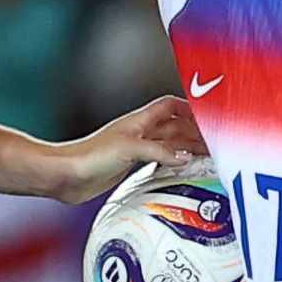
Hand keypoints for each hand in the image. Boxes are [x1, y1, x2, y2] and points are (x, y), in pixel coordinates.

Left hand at [47, 95, 207, 199]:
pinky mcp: (129, 165)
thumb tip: (186, 157)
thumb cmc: (89, 156)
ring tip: (205, 156)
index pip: (171, 106)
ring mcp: (135, 148)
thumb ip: (161, 151)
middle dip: (194, 132)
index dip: (190, 109)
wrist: (66, 175)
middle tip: (214, 143)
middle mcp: (139, 132)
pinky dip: (172, 162)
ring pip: (168, 144)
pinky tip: (180, 169)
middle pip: (174, 126)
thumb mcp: (131, 149)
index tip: (209, 117)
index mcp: (139, 121)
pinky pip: (159, 160)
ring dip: (186, 148)